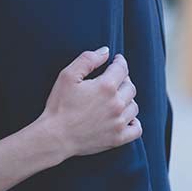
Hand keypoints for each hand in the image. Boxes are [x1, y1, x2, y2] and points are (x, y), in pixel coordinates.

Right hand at [39, 49, 140, 164]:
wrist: (55, 137)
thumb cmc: (59, 105)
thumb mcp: (68, 76)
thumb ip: (88, 60)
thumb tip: (106, 51)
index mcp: (106, 87)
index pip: (122, 68)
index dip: (119, 61)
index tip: (116, 60)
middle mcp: (116, 104)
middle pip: (130, 87)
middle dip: (123, 79)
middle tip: (114, 79)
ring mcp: (119, 123)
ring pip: (134, 106)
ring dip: (127, 99)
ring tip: (116, 98)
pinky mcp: (118, 139)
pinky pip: (137, 129)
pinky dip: (134, 121)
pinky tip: (124, 117)